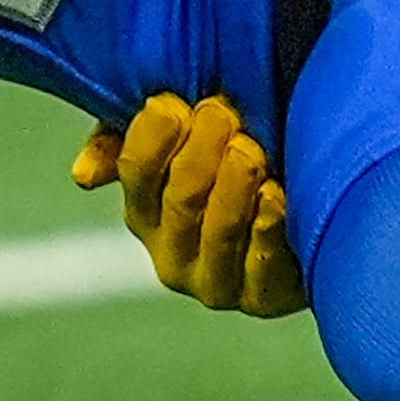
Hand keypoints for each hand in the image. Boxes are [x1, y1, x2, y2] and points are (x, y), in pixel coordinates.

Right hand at [69, 92, 306, 315]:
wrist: (317, 215)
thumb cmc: (240, 164)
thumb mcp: (187, 140)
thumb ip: (129, 141)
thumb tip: (83, 176)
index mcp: (146, 213)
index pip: (136, 171)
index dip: (155, 134)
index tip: (177, 101)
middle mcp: (172, 257)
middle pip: (181, 196)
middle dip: (203, 148)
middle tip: (224, 112)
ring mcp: (216, 284)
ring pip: (218, 229)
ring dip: (234, 182)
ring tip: (251, 147)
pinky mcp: (263, 299)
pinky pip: (261, 265)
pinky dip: (267, 226)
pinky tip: (276, 194)